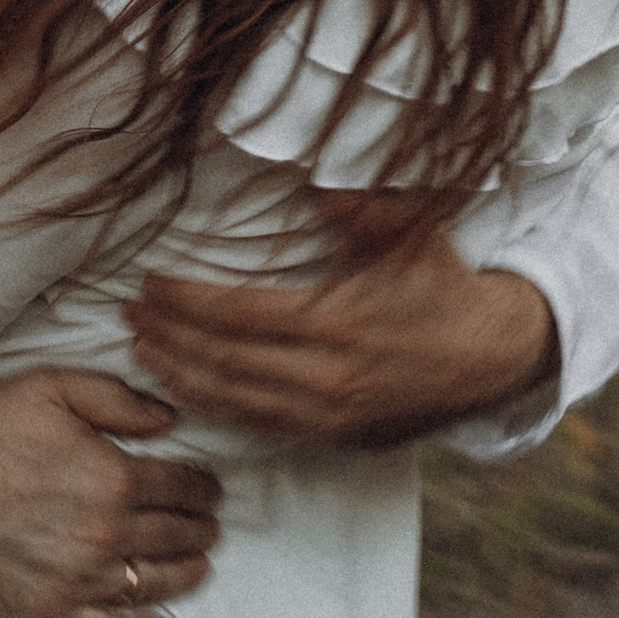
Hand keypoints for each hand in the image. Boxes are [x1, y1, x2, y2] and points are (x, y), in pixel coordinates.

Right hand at [0, 366, 218, 617]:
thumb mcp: (51, 389)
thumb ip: (117, 399)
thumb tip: (170, 419)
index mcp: (113, 478)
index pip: (181, 487)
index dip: (203, 487)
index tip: (211, 488)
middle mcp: (107, 536)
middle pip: (175, 537)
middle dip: (200, 530)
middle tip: (211, 527)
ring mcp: (81, 582)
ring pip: (154, 585)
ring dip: (186, 575)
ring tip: (198, 567)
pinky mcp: (52, 616)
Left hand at [126, 234, 558, 451]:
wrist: (492, 356)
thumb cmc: (441, 283)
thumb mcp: (407, 231)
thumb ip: (357, 204)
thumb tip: (312, 178)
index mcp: (337, 324)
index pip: (237, 315)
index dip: (186, 300)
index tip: (148, 280)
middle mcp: (327, 378)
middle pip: (224, 361)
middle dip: (168, 336)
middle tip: (125, 312)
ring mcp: (330, 416)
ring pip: (235, 402)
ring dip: (180, 376)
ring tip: (139, 349)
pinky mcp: (336, 439)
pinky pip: (261, 426)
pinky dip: (216, 408)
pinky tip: (187, 389)